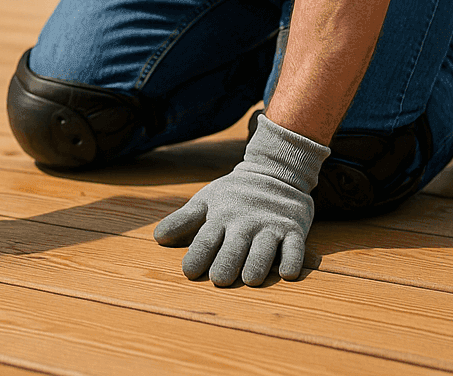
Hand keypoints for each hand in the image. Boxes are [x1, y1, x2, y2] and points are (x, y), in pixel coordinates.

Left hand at [153, 114, 329, 285]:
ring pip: (265, 248)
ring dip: (258, 262)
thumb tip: (157, 238)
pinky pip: (295, 246)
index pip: (207, 238)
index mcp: (221, 216)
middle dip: (227, 261)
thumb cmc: (234, 194)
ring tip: (250, 279)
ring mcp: (271, 225)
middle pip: (235, 245)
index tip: (189, 272)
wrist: (275, 171)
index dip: (198, 254)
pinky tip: (287, 274)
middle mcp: (245, 222)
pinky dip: (293, 259)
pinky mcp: (294, 229)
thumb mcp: (206, 201)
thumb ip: (182, 220)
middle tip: (220, 279)